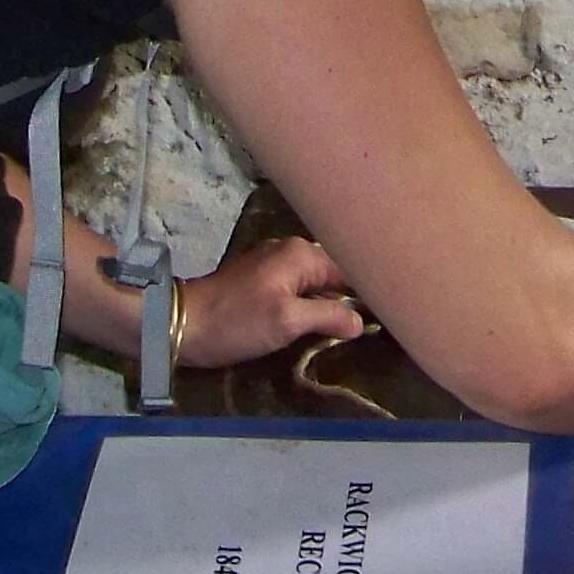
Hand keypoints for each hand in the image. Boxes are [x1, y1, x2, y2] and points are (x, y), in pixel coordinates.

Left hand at [179, 235, 367, 368]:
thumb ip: (328, 316)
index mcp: (300, 254)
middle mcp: (290, 250)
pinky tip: (324, 318)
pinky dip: (314, 299)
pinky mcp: (261, 279)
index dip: (371, 288)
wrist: (182, 324)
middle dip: (355, 290)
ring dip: (334, 297)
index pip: (350, 267)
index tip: (392, 309)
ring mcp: (273, 262)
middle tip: (381, 316)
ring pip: (317, 279)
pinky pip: (299, 286)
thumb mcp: (287, 322)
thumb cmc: (237, 321)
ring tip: (360, 318)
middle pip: (335, 271)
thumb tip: (360, 320)